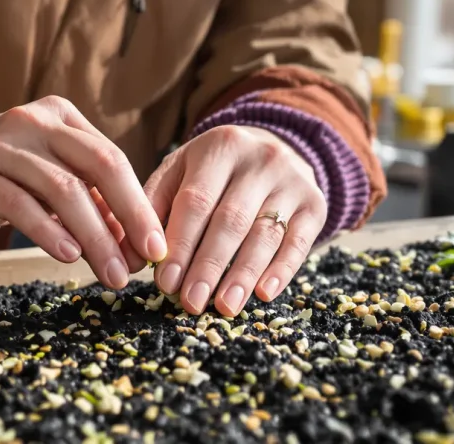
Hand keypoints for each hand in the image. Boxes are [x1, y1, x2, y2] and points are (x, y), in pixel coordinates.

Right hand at [0, 95, 166, 288]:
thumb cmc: (6, 177)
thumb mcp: (50, 175)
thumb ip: (90, 200)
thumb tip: (135, 246)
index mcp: (62, 116)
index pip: (112, 158)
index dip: (139, 204)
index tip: (157, 246)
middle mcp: (35, 122)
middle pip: (98, 166)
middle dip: (128, 217)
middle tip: (143, 262)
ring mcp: (3, 145)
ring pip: (62, 190)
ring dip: (94, 237)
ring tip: (111, 273)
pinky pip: (21, 205)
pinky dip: (49, 232)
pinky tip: (68, 256)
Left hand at [144, 125, 326, 315]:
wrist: (275, 147)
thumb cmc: (214, 171)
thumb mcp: (182, 171)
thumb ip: (156, 205)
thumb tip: (138, 254)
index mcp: (219, 147)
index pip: (196, 201)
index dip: (181, 244)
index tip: (166, 282)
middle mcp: (260, 159)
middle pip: (231, 220)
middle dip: (208, 266)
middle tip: (190, 303)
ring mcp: (292, 181)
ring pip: (265, 234)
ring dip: (243, 275)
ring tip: (223, 307)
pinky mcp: (315, 204)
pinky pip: (299, 242)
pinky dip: (282, 270)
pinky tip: (264, 294)